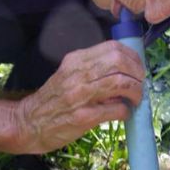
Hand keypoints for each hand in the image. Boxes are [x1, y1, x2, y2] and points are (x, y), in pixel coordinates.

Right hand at [14, 41, 145, 153]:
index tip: (138, 70)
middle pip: (119, 61)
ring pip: (121, 82)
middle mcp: (78, 73)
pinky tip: (123, 114)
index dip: (133, 58)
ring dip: (136, 92)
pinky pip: (117, 109)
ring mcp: (80, 95)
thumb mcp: (71, 75)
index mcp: (76, 60)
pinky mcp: (84, 116)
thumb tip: (127, 71)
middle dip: (137, 74)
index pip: (113, 48)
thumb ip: (95, 70)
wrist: (30, 122)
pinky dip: (126, 111)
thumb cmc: (56, 99)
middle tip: (139, 86)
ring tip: (134, 100)